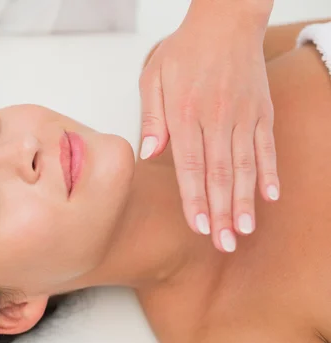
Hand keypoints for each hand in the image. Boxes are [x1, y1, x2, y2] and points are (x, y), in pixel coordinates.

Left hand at [139, 3, 278, 252]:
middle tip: (223, 243)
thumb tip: (148, 152)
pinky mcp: (261, 112)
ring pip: (245, 166)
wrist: (225, 22)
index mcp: (186, 114)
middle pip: (219, 174)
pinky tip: (270, 197)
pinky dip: (269, 173)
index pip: (190, 166)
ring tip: (244, 230)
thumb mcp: (153, 77)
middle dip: (221, 212)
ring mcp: (243, 116)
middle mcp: (217, 119)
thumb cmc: (184, 51)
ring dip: (245, 201)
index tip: (197, 226)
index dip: (194, 199)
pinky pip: (267, 147)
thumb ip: (152, 116)